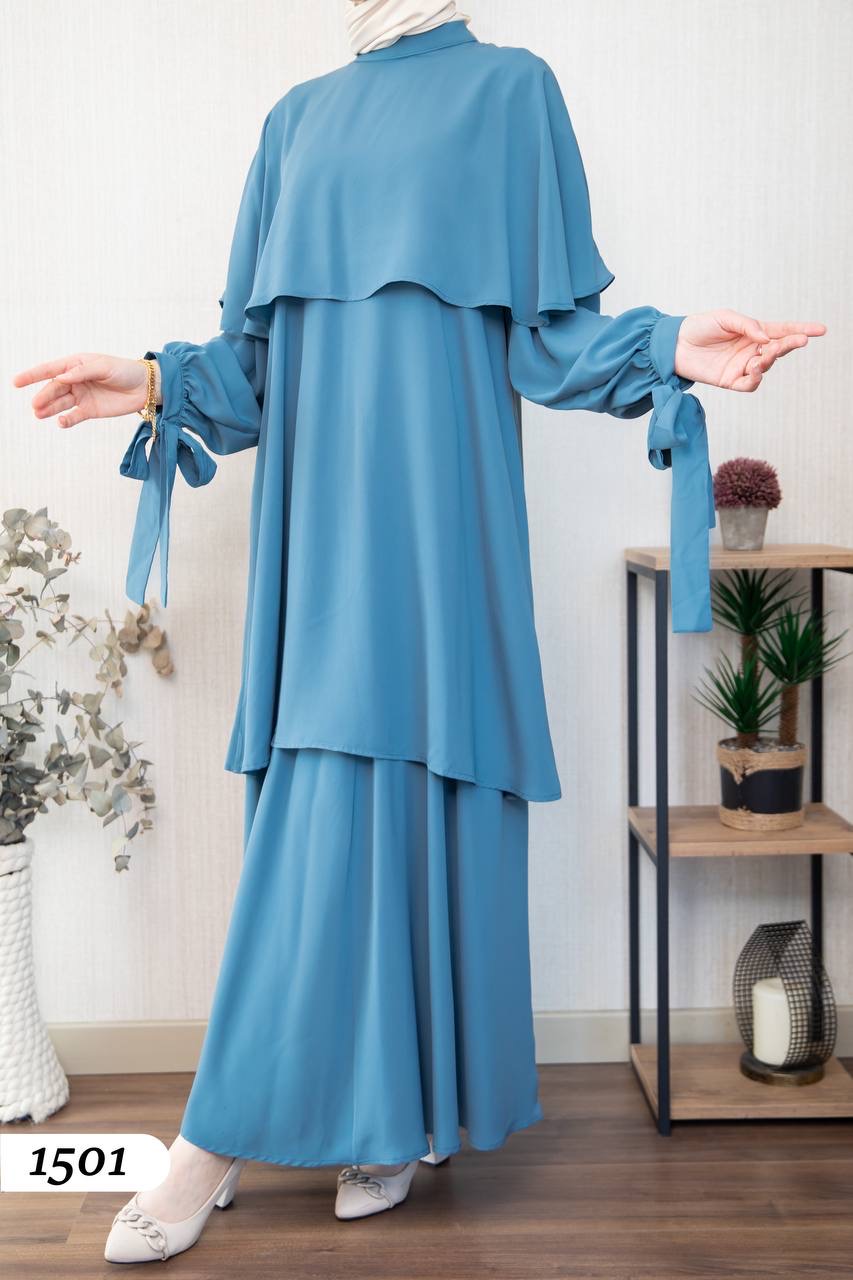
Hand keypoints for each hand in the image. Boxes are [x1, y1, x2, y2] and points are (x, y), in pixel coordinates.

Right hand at [11, 353, 159, 427]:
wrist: (146, 387)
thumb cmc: (125, 370)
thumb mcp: (104, 366)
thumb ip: (82, 372)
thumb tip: (61, 377)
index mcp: (76, 365)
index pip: (50, 369)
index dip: (32, 375)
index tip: (16, 382)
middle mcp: (76, 380)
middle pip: (54, 388)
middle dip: (43, 397)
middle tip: (35, 406)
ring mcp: (82, 396)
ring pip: (60, 403)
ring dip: (49, 409)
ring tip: (38, 414)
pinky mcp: (90, 410)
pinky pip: (74, 415)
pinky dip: (66, 420)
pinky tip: (61, 422)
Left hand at [674, 310, 825, 391]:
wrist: (674, 344)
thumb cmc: (699, 327)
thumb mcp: (724, 317)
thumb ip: (747, 325)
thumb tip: (766, 337)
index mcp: (753, 332)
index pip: (782, 331)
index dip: (801, 330)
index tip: (820, 330)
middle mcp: (751, 349)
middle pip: (778, 349)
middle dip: (791, 345)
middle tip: (801, 340)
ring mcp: (742, 366)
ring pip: (765, 367)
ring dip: (768, 360)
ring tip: (763, 354)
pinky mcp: (730, 381)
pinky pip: (749, 384)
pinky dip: (754, 379)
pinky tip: (753, 369)